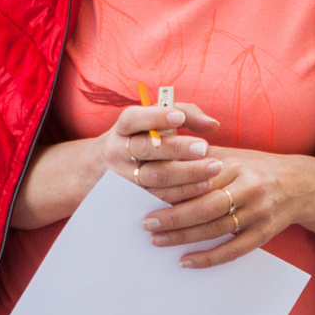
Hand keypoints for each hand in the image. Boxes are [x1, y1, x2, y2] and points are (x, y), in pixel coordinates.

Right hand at [96, 100, 225, 205]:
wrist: (100, 170)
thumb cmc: (142, 138)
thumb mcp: (155, 122)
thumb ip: (186, 115)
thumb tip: (213, 124)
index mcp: (123, 127)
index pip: (134, 119)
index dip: (155, 117)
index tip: (179, 117)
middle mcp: (117, 151)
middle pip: (146, 149)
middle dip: (177, 149)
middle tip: (205, 148)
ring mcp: (122, 177)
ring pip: (154, 177)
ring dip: (187, 174)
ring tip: (213, 168)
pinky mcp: (132, 198)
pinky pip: (158, 197)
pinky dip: (183, 192)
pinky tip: (204, 186)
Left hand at [143, 149, 314, 267]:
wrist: (300, 184)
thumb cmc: (254, 168)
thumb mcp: (230, 155)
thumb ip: (197, 156)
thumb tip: (158, 153)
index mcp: (236, 166)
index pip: (198, 177)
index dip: (171, 187)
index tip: (144, 194)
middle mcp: (249, 188)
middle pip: (206, 205)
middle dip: (174, 216)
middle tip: (146, 223)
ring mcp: (258, 213)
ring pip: (216, 229)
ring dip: (184, 237)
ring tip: (157, 241)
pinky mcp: (265, 233)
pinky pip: (234, 250)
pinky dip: (209, 258)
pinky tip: (186, 261)